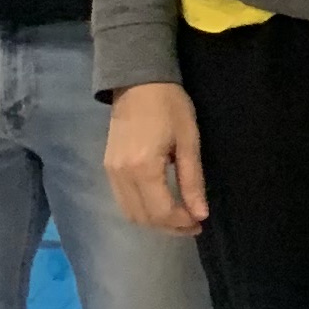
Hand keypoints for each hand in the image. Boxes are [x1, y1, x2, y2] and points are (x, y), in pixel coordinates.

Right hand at [106, 83, 208, 232]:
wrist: (138, 81)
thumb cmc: (170, 106)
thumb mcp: (189, 141)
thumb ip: (193, 180)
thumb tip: (200, 214)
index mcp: (144, 168)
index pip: (162, 212)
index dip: (181, 223)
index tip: (200, 222)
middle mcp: (122, 175)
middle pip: (143, 218)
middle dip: (169, 227)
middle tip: (192, 223)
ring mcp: (110, 172)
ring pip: (130, 213)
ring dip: (154, 222)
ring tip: (178, 217)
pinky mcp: (107, 167)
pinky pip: (122, 200)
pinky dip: (141, 210)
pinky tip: (159, 203)